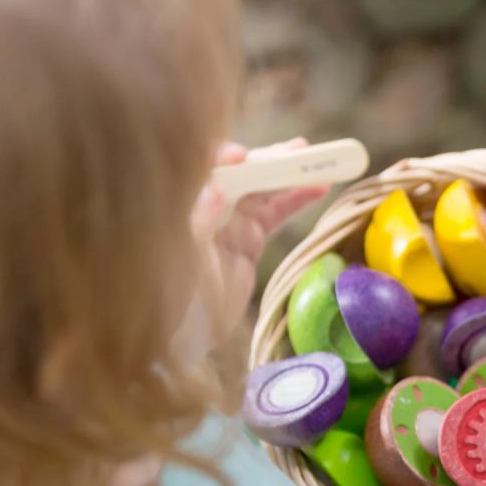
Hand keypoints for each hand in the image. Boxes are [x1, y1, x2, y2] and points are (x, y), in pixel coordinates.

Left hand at [189, 139, 328, 342]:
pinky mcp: (248, 241)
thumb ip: (197, 224)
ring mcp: (229, 222)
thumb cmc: (166, 296)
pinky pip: (275, 213)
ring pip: (264, 189)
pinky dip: (296, 198)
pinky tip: (319, 186)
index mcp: (183, 201)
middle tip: (301, 148)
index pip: (204, 169)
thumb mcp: (179, 261)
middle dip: (269, 159)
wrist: (178, 336)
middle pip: (241, 173)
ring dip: (290, 173)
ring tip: (318, 160)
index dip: (225, 159)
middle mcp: (206, 205)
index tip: (243, 158)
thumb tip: (215, 189)